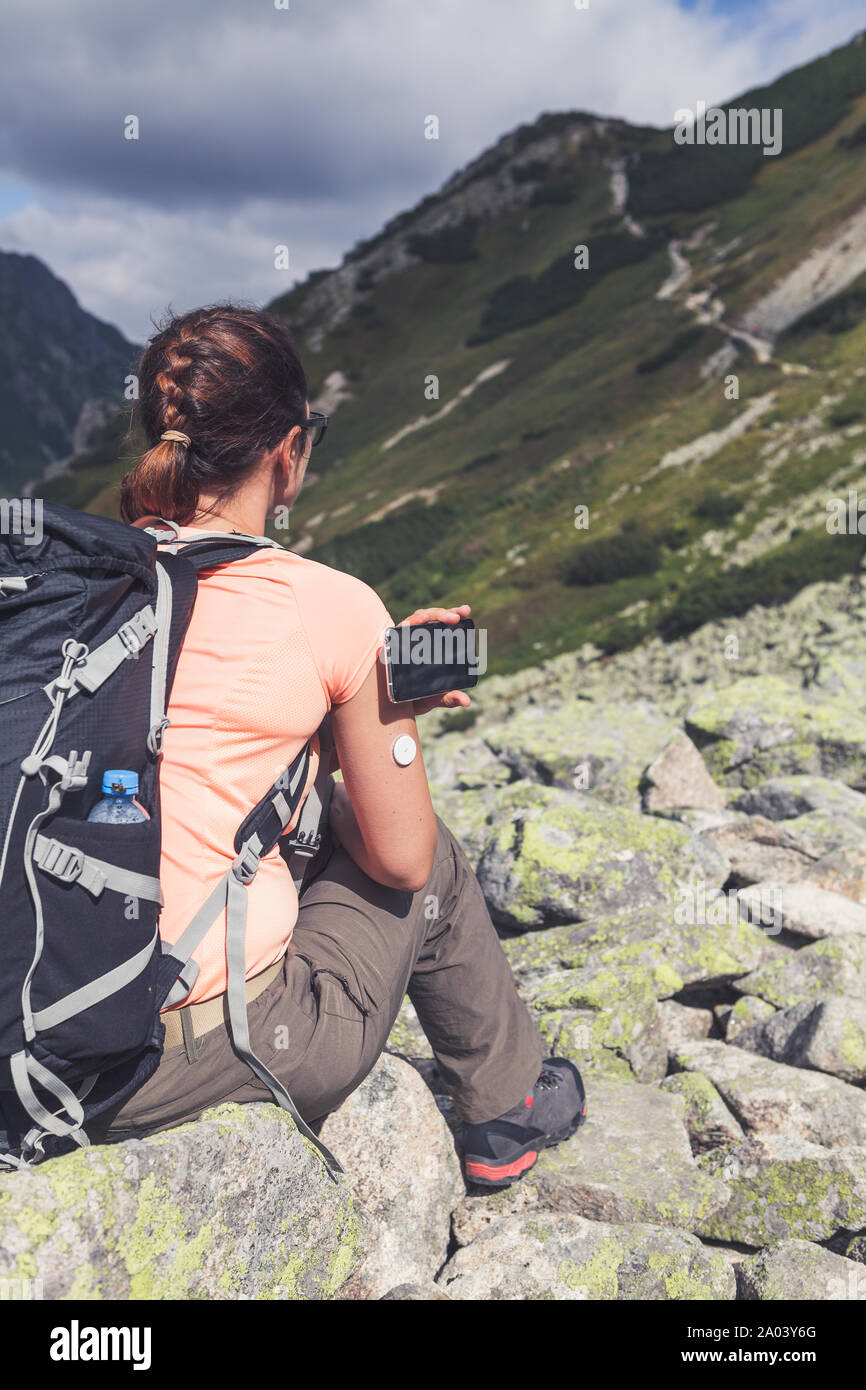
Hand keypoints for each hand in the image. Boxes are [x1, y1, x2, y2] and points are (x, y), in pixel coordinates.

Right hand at [395, 603, 473, 717]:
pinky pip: (395, 632)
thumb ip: (450, 698)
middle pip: (431, 617)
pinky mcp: (390, 646)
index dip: (454, 613)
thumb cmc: (417, 699)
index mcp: (433, 645)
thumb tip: (466, 702)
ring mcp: (404, 640)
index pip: (444, 623)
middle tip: (454, 618)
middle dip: (442, 613)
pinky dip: (401, 627)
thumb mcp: (436, 698)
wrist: (394, 708)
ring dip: (421, 617)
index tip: (466, 610)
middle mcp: (419, 638)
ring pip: (414, 620)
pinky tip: (406, 626)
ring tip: (427, 619)